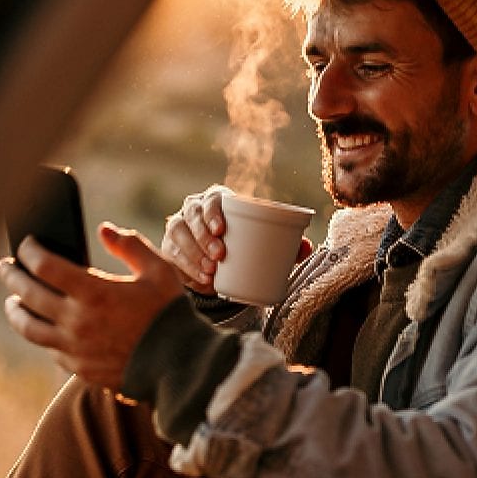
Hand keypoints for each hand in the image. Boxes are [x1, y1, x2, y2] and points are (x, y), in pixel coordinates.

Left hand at [0, 222, 183, 387]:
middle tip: (7, 267)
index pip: (45, 266)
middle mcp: (77, 321)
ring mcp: (74, 348)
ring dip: (16, 311)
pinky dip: (44, 334)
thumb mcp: (158, 271)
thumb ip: (131, 246)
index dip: (31, 251)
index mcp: (94, 293)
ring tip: (13, 301)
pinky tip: (46, 327)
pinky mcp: (79, 368)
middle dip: (13, 276)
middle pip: (28, 295)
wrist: (179, 366)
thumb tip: (105, 230)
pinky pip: (51, 349)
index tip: (27, 244)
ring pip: (29, 328)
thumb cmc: (169, 314)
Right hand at [162, 186, 315, 295]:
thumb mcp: (264, 242)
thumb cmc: (245, 243)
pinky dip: (185, 267)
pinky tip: (199, 278)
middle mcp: (194, 209)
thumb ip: (286, 244)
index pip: (212, 199)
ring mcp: (178, 226)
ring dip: (193, 253)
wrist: (220, 260)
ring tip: (211, 270)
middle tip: (219, 255)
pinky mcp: (169, 246)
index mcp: (217, 200)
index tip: (221, 230)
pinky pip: (172, 254)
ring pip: (179, 234)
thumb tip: (307, 247)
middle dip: (203, 235)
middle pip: (193, 216)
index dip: (213, 212)